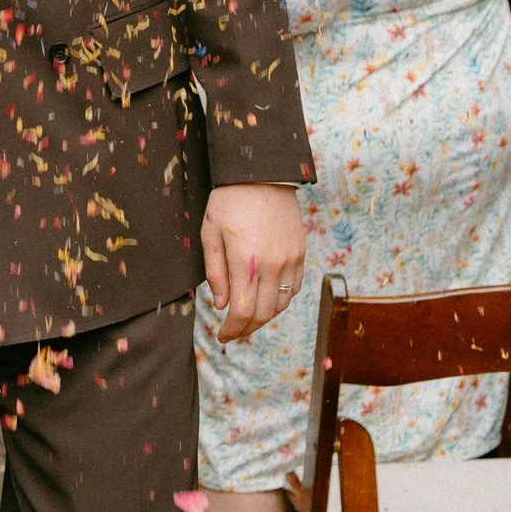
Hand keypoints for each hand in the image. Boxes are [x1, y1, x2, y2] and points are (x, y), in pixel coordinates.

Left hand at [200, 183, 304, 343]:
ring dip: (264, 318)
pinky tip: (266, 299)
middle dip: (246, 329)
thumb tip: (220, 305)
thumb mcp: (210, 233)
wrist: (262, 174)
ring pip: (280, 305)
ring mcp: (290, 260)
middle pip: (263, 314)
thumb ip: (215, 273)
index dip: (232, 330)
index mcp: (245, 262)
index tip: (222, 337)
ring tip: (248, 319)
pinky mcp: (300, 253)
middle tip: (233, 333)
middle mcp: (272, 265)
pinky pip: (293, 287)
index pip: (242, 312)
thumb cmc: (229, 201)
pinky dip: (280, 300)